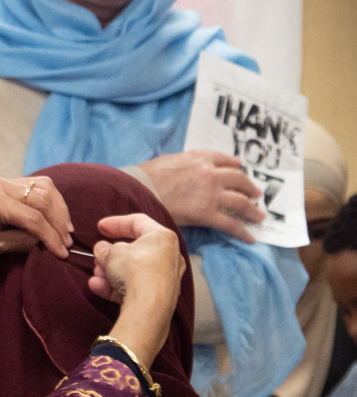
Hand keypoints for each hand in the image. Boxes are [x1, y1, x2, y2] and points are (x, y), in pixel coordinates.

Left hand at [0, 173, 73, 260]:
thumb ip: (16, 243)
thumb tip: (43, 242)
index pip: (33, 217)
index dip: (51, 237)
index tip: (62, 254)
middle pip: (42, 196)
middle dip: (59, 221)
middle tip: (67, 243)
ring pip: (42, 186)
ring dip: (57, 208)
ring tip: (64, 231)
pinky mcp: (0, 181)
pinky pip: (33, 185)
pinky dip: (47, 200)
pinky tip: (52, 217)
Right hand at [89, 213, 185, 368]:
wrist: (149, 307)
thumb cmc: (136, 271)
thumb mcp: (112, 253)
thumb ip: (106, 249)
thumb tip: (102, 249)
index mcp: (163, 237)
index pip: (138, 222)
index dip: (116, 223)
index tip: (100, 227)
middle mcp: (169, 257)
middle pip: (135, 251)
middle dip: (112, 254)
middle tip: (98, 256)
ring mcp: (166, 279)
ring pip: (133, 271)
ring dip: (111, 272)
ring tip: (96, 275)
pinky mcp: (159, 298)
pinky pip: (135, 288)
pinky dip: (116, 286)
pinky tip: (99, 287)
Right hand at [138, 151, 263, 242]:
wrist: (137, 190)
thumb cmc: (146, 177)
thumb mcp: (169, 160)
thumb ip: (188, 161)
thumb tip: (197, 164)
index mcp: (200, 158)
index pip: (226, 161)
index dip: (235, 167)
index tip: (241, 171)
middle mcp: (210, 174)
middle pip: (239, 180)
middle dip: (250, 188)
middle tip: (256, 195)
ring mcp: (211, 194)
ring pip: (240, 202)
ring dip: (252, 210)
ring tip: (258, 216)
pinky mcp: (206, 213)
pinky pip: (230, 224)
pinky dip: (242, 231)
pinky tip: (250, 237)